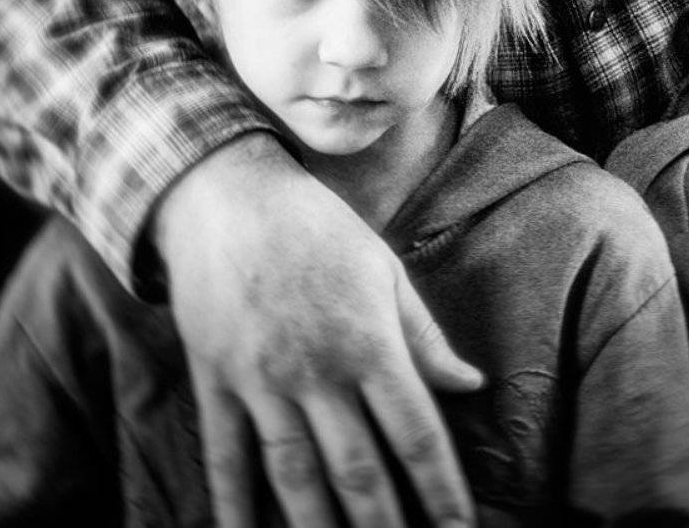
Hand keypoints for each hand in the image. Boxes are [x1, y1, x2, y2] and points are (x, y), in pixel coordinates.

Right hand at [154, 133, 480, 527]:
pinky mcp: (216, 381)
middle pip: (359, 471)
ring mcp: (262, 381)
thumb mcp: (383, 267)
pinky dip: (233, 507)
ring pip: (295, 477)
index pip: (416, 433)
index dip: (441, 491)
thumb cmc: (316, 226)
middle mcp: (317, 371)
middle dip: (386, 527)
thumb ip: (424, 335)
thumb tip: (472, 385)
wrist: (227, 193)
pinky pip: (226, 457)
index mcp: (369, 342)